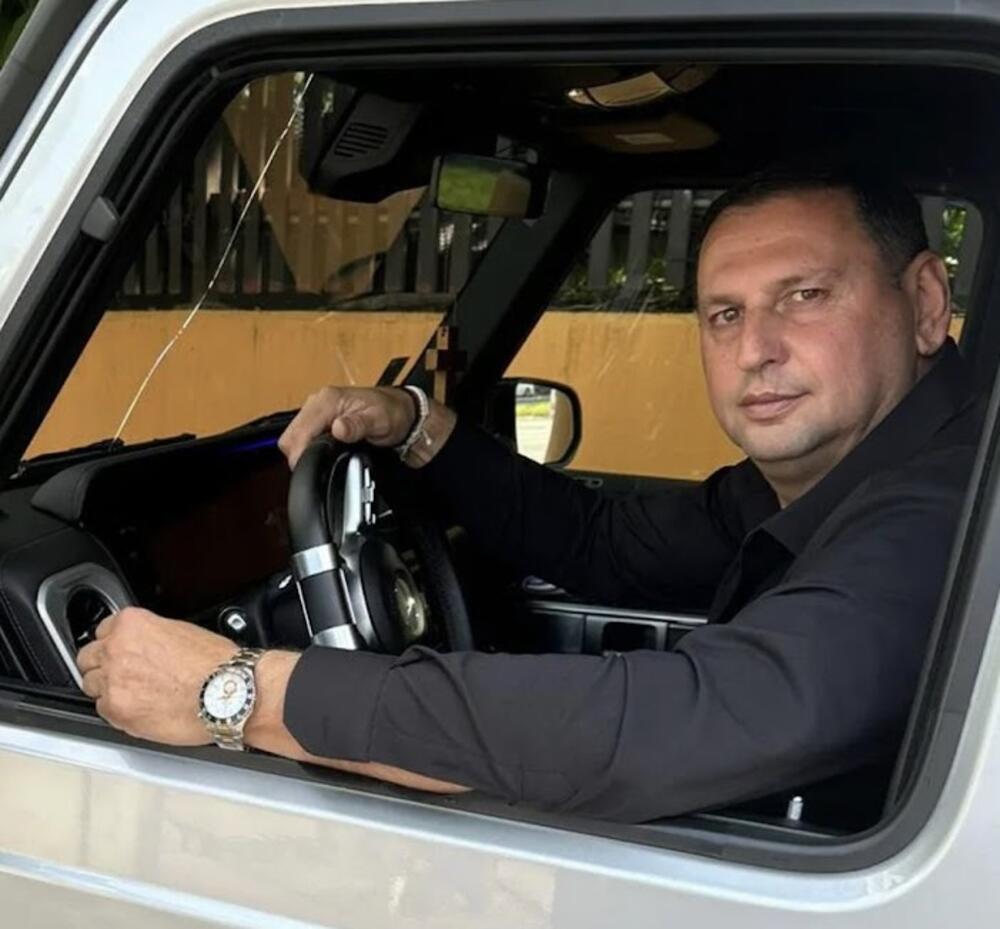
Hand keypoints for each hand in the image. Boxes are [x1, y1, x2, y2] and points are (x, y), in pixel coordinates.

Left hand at [76, 607, 237, 745]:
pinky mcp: (116, 711)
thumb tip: (143, 646)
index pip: (103, 630)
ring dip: (108, 688)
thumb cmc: (216, 664)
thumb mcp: (182, 631)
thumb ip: (152, 637)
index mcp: (132, 624)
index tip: (121, 650)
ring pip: (92, 685)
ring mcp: (113, 682)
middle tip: (125, 674)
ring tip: (135, 694)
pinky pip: (103, 710)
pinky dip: (119, 711)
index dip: (115, 642)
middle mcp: (116, 650)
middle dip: (104, 665)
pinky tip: (142, 708)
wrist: (228, 693)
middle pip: (88, 658)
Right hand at [278, 386, 414, 468]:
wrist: (402, 411)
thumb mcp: (378, 421)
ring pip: (294, 436)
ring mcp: (318, 411)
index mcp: (328, 400)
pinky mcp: (320, 420)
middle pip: (291, 435)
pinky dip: (308, 449)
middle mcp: (318, 402)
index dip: (300, 453)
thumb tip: (338, 428)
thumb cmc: (392, 412)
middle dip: (298, 455)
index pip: (300, 430)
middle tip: (314, 471)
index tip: (309, 469)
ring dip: (302, 452)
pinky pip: (304, 436)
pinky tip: (321, 457)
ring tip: (319, 464)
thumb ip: (357, 426)